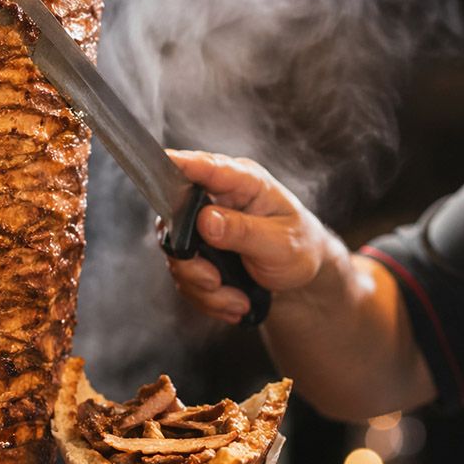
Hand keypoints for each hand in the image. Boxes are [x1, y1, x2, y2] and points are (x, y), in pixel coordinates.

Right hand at [163, 151, 336, 323]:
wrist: (301, 279)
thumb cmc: (299, 248)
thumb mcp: (280, 243)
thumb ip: (243, 231)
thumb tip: (205, 220)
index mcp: (243, 182)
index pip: (207, 167)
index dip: (181, 163)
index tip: (162, 161)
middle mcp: (216, 199)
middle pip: (174, 218)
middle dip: (191, 260)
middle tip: (214, 281)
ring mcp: (202, 226)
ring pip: (177, 256)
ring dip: (205, 288)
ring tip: (238, 301)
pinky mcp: (197, 252)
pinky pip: (185, 278)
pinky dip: (208, 298)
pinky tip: (235, 302)